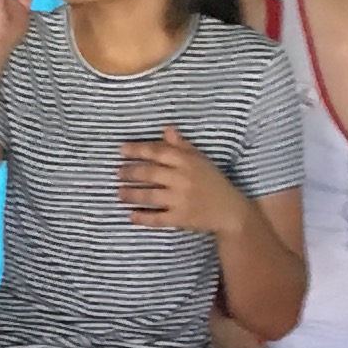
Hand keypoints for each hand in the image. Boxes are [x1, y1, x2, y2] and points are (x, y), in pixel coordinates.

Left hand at [119, 126, 243, 233]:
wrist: (229, 210)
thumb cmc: (212, 181)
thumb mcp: (200, 159)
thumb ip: (181, 146)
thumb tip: (166, 129)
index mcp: (186, 161)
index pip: (157, 152)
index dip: (137, 150)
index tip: (121, 150)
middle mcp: (182, 178)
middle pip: (150, 173)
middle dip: (130, 172)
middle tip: (118, 173)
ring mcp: (180, 200)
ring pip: (149, 195)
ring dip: (131, 194)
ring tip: (120, 193)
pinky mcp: (180, 219)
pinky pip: (157, 218)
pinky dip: (142, 217)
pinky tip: (131, 215)